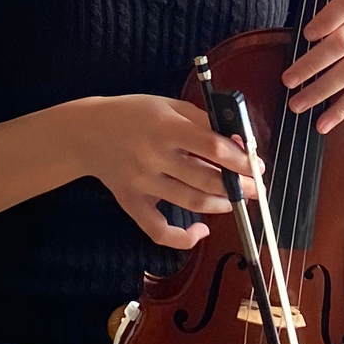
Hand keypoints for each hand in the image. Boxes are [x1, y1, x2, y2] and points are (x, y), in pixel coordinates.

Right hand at [74, 95, 256, 248]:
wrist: (86, 132)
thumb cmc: (133, 114)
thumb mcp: (168, 105)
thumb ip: (202, 120)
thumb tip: (237, 141)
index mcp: (165, 127)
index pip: (213, 147)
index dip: (241, 160)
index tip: (257, 166)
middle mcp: (154, 156)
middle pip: (207, 179)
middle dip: (239, 186)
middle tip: (254, 188)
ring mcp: (142, 183)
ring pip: (191, 202)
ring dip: (221, 205)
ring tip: (233, 200)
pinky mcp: (131, 202)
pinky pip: (158, 230)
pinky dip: (182, 238)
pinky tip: (200, 232)